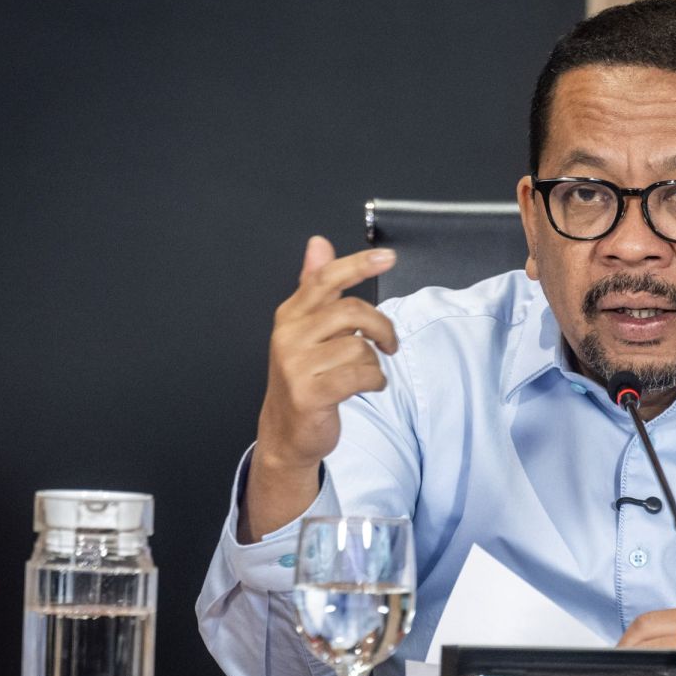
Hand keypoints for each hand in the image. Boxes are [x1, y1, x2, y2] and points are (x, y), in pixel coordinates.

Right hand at [241, 236, 397, 542]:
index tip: (387, 257)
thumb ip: (314, 285)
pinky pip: (360, 376)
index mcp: (291, 315)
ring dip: (375, 363)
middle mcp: (290, 336)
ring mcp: (297, 365)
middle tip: (389, 343)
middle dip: (381, 327)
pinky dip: (375, 381)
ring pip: (359, 347)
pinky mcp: (310, 393)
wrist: (286, 432)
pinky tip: (370, 387)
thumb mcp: (306, 329)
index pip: (326, 279)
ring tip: (367, 374)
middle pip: (351, 311)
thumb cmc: (304, 377)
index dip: (358, 264)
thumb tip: (319, 243)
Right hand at [617, 604, 675, 675]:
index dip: (632, 653)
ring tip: (625, 660)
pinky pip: (666, 622)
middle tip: (614, 664)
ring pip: (654, 620)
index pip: (657, 638)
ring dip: (635, 640)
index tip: (619, 666)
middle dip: (626, 644)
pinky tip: (645, 654)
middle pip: (648, 624)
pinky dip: (649, 637)